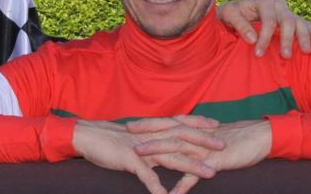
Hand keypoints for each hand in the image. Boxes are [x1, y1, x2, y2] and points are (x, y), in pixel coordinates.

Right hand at [72, 115, 224, 193]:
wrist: (87, 136)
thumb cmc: (109, 139)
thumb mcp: (134, 139)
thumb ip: (151, 143)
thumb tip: (164, 147)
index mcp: (151, 130)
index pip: (179, 123)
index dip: (198, 124)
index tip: (217, 126)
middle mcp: (149, 136)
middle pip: (181, 137)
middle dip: (203, 142)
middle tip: (223, 146)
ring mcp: (140, 148)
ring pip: (170, 157)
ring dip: (191, 166)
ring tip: (210, 174)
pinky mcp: (129, 159)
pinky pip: (145, 175)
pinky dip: (156, 186)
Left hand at [135, 119, 271, 193]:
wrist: (256, 137)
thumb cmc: (230, 136)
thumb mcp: (207, 134)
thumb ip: (191, 136)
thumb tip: (175, 138)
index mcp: (191, 128)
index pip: (165, 123)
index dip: (146, 124)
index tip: (128, 125)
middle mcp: (194, 135)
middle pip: (165, 133)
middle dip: (145, 135)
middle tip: (127, 138)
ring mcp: (202, 147)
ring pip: (176, 149)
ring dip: (157, 154)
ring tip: (140, 160)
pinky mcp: (214, 160)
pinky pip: (196, 174)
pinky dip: (184, 184)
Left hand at [218, 0, 310, 57]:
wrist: (235, 12)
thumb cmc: (231, 13)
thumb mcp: (228, 15)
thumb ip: (239, 25)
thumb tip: (253, 39)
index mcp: (263, 1)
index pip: (268, 20)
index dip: (265, 37)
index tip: (258, 53)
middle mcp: (278, 4)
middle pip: (287, 20)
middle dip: (287, 39)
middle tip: (285, 56)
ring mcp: (286, 11)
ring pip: (300, 22)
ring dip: (303, 37)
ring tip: (306, 52)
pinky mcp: (292, 18)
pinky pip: (305, 24)